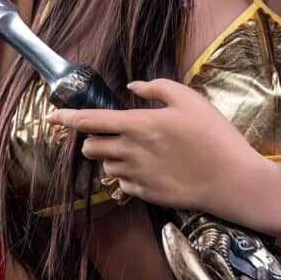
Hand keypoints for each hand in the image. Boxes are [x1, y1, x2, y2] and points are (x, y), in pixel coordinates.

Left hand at [45, 78, 264, 212]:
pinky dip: (126, 174)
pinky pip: (121, 183)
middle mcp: (131, 151)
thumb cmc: (214, 135)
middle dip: (93, 138)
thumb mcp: (190, 99)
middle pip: (90, 146)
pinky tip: (148, 167)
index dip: (65, 117)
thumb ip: (157, 87)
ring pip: (105, 165)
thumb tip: (133, 86)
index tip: (49, 116)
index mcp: (138, 124)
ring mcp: (137, 175)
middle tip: (114, 131)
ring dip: (111, 156)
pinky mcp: (145, 193)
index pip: (90, 120)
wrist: (231, 180)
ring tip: (137, 149)